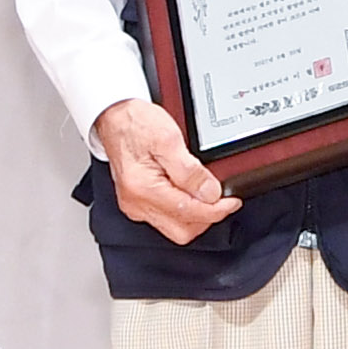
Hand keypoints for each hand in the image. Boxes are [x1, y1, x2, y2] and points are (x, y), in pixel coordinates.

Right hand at [94, 99, 236, 244]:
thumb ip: (190, 170)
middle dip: (207, 217)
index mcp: (143, 188)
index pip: (190, 214)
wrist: (115, 117)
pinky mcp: (138, 203)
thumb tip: (210, 193)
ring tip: (206, 193)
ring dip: (196, 215)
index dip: (217, 210)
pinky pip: (166, 217)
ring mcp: (136, 205)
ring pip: (175, 228)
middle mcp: (137, 203)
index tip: (232, 202)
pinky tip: (190, 193)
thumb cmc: (136, 123)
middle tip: (222, 199)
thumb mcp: (169, 138)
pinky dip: (183, 210)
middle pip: (183, 231)